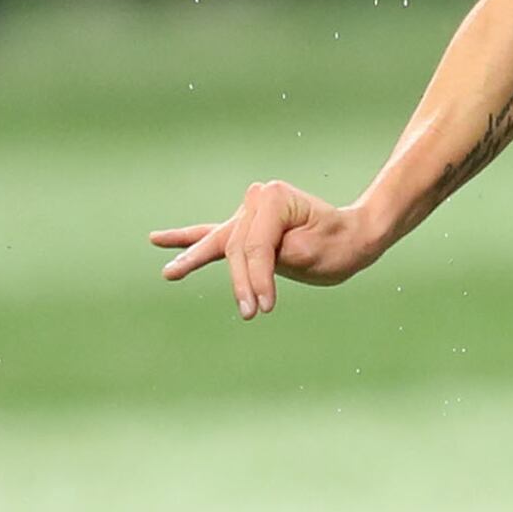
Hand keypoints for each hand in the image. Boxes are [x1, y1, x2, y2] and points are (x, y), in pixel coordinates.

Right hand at [153, 180, 387, 317]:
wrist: (353, 237)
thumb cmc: (339, 245)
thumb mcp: (312, 254)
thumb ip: (274, 256)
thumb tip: (245, 260)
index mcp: (274, 198)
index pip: (255, 245)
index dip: (258, 277)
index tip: (266, 306)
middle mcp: (258, 199)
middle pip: (236, 247)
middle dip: (241, 282)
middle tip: (250, 312)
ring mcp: (249, 212)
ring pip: (220, 244)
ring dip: (194, 260)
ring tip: (169, 273)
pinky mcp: (246, 227)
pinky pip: (213, 235)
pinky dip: (188, 240)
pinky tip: (159, 241)